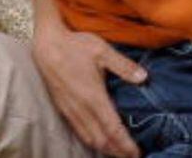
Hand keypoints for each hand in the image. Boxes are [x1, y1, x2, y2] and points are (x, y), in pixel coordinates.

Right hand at [31, 27, 144, 157]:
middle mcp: (80, 108)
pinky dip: (91, 141)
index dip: (125, 143)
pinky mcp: (63, 108)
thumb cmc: (76, 46)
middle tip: (132, 157)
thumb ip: (123, 66)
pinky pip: (79, 132)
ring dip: (104, 149)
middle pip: (100, 139)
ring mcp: (70, 110)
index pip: (112, 128)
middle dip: (117, 151)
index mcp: (93, 97)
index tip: (136, 152)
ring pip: (88, 138)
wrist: (46, 46)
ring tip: (119, 153)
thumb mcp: (103, 50)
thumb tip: (144, 78)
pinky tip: (99, 141)